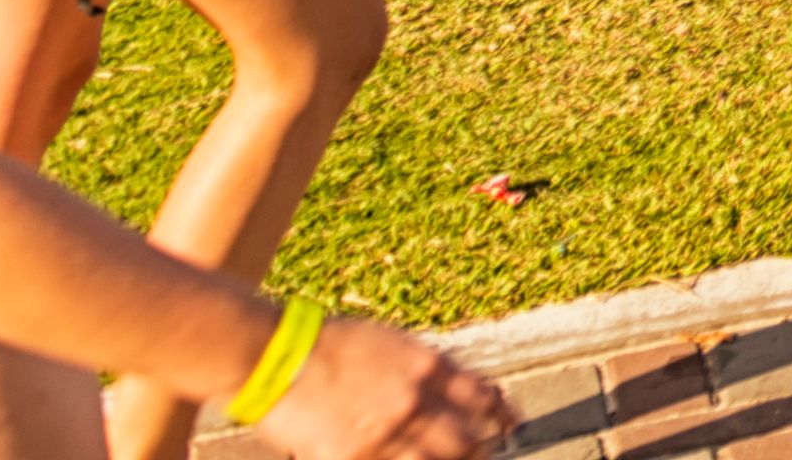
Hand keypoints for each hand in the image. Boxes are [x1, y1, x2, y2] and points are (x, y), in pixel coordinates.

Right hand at [268, 314, 517, 459]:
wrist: (278, 354)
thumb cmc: (332, 343)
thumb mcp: (392, 342)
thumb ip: (426, 368)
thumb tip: (457, 390)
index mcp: (427, 366)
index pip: (482, 397)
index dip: (501, 414)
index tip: (513, 423)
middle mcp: (414, 402)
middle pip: (467, 440)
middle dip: (481, 450)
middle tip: (485, 452)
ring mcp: (385, 435)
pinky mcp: (353, 458)